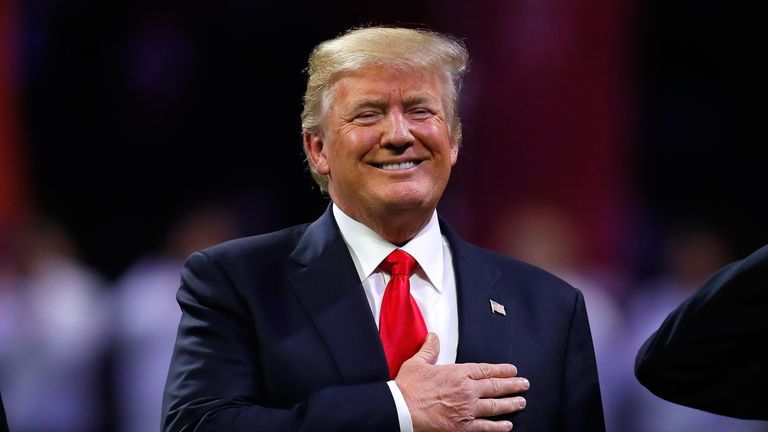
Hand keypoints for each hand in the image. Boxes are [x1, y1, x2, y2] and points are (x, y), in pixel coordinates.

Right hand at [395, 333, 528, 431]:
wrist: (402, 408)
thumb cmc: (409, 387)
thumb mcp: (418, 362)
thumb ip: (430, 349)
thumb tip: (434, 336)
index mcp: (458, 373)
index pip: (485, 370)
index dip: (501, 370)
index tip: (512, 370)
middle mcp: (467, 390)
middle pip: (495, 386)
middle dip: (512, 385)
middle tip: (524, 384)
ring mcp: (467, 409)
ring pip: (495, 406)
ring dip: (510, 404)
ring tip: (521, 402)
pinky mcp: (462, 426)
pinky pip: (485, 427)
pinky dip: (498, 427)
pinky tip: (507, 425)